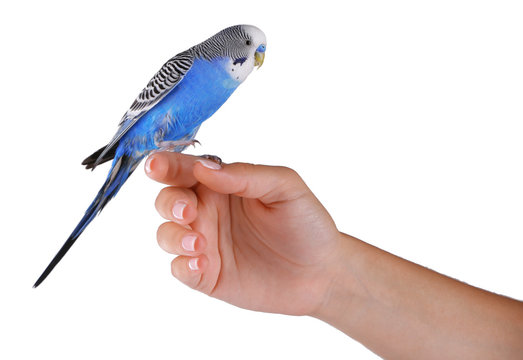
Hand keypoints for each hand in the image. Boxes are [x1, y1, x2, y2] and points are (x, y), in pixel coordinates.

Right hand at [145, 152, 341, 315]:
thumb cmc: (307, 223)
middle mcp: (209, 211)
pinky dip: (182, 266)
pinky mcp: (208, 275)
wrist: (322, 272)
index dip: (165, 165)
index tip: (156, 167)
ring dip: (173, 236)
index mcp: (223, 185)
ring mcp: (206, 244)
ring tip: (199, 244)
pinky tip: (201, 265)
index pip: (184, 169)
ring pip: (166, 234)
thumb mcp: (285, 187)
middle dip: (169, 203)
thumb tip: (204, 168)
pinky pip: (180, 269)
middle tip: (189, 212)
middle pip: (167, 200)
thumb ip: (246, 175)